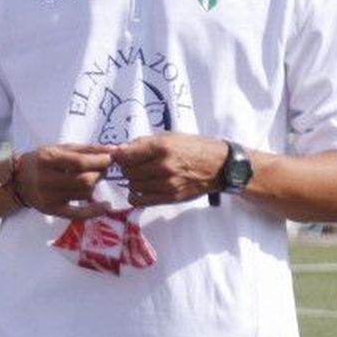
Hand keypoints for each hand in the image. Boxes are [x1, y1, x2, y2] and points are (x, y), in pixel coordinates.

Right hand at [15, 143, 114, 218]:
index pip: (79, 162)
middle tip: (102, 169)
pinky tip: (105, 205)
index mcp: (48, 159)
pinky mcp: (53, 210)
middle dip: (100, 173)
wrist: (17, 181)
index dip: (99, 161)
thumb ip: (85, 149)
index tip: (110, 158)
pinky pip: (78, 214)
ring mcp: (49, 197)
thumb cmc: (41, 160)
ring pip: (83, 194)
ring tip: (94, 178)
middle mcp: (47, 179)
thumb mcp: (59, 148)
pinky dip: (94, 211)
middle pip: (84, 180)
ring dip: (95, 186)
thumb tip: (112, 150)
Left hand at [109, 133, 227, 206]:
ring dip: (132, 181)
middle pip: (127, 172)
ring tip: (141, 175)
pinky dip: (136, 195)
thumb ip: (144, 143)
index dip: (118, 156)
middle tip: (133, 164)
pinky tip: (141, 189)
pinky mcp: (171, 197)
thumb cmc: (194, 147)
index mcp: (162, 147)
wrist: (219, 166)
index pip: (125, 155)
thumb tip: (121, 150)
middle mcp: (163, 166)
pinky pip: (141, 200)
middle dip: (126, 168)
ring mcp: (167, 184)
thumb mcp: (170, 136)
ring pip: (133, 186)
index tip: (119, 155)